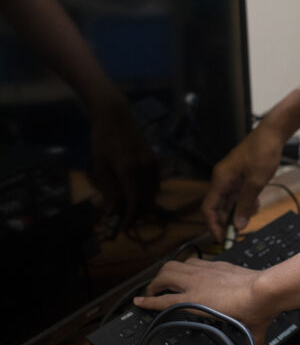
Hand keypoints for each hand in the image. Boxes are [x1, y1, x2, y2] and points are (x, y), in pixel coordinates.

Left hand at [89, 94, 160, 225]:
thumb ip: (108, 189)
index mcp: (128, 169)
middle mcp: (144, 167)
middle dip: (136, 213)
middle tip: (123, 219)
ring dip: (142, 204)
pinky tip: (137, 194)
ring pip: (152, 193)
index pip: (134, 201)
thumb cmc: (102, 140)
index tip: (123, 227)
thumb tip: (112, 211)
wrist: (115, 117)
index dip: (130, 217)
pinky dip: (148, 193)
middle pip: (146, 200)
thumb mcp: (99, 166)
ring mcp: (152, 163)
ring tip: (129, 208)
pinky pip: (155, 183)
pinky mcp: (154, 160)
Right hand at [133, 257, 273, 344]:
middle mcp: (196, 283)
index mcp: (196, 302)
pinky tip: (187, 268)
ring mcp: (204, 271)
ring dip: (166, 270)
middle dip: (154, 283)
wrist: (263, 289)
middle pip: (164, 277)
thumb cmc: (253, 310)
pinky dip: (185, 264)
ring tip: (164, 278)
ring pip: (175, 263)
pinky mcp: (215, 263)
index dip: (149, 302)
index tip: (138, 301)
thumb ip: (255, 343)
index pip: (165, 301)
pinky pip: (192, 261)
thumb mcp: (251, 330)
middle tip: (152, 290)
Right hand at [202, 116, 286, 242]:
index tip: (222, 239)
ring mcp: (231, 176)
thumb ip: (246, 205)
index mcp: (221, 180)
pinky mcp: (240, 175)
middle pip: (218, 206)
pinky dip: (245, 201)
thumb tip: (239, 225)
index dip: (213, 225)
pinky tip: (256, 202)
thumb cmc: (263, 153)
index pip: (209, 208)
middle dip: (228, 220)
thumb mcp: (256, 182)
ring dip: (239, 210)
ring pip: (229, 201)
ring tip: (253, 211)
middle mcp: (222, 179)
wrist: (272, 132)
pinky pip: (237, 194)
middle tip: (239, 232)